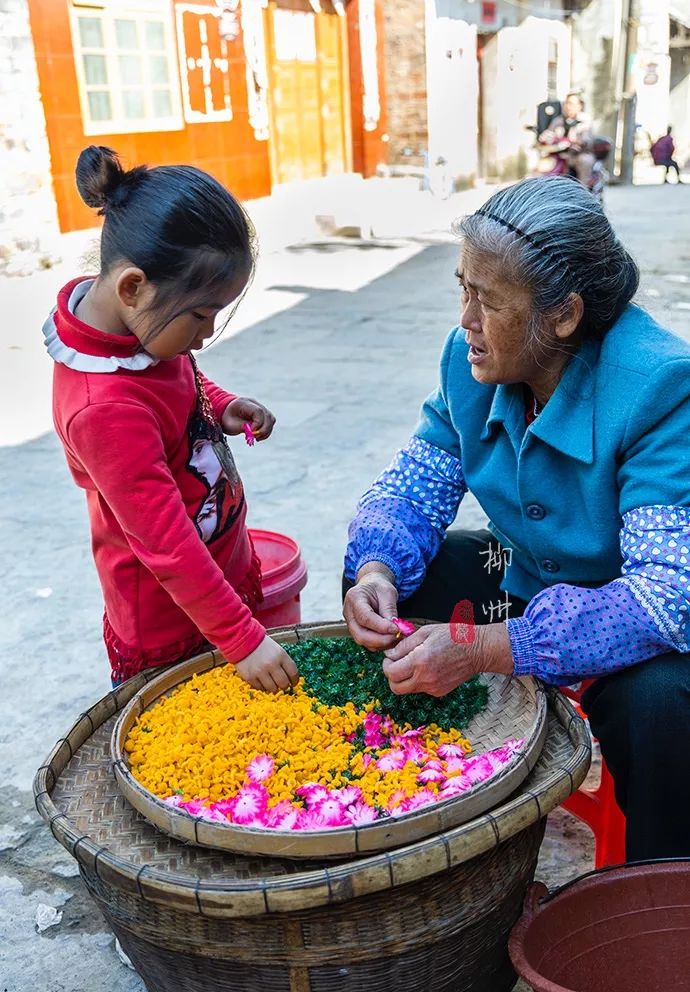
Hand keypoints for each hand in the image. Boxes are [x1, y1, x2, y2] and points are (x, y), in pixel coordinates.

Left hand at [221, 398, 275, 440]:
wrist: (226, 413)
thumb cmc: (227, 419)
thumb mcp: (230, 424)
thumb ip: (243, 427)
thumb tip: (254, 432)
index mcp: (244, 403)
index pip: (258, 411)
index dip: (257, 423)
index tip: (251, 432)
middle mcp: (255, 404)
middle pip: (267, 415)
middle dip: (263, 429)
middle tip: (255, 437)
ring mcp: (260, 408)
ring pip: (271, 419)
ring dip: (266, 431)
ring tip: (256, 438)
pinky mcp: (263, 415)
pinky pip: (270, 423)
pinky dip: (266, 431)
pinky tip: (258, 436)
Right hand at [234, 635, 298, 692]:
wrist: (243, 640)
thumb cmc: (263, 646)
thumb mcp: (277, 650)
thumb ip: (284, 663)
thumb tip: (291, 679)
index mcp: (281, 655)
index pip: (293, 673)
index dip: (295, 680)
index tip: (293, 683)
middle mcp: (271, 664)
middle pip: (284, 683)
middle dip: (284, 686)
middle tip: (282, 685)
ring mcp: (260, 671)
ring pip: (272, 689)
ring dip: (274, 687)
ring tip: (272, 683)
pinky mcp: (250, 677)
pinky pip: (260, 688)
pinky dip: (262, 686)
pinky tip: (262, 681)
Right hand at [343, 564, 399, 650]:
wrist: (371, 587)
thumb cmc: (379, 587)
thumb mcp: (388, 593)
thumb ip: (389, 610)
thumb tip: (395, 629)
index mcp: (354, 598)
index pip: (365, 617)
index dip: (381, 627)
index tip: (396, 629)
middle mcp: (349, 613)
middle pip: (360, 634)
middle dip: (381, 640)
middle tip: (398, 636)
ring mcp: (350, 624)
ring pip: (363, 641)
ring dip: (381, 643)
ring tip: (397, 637)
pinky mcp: (356, 631)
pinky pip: (367, 642)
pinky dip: (380, 644)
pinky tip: (391, 638)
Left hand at [382, 623, 513, 696]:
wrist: (478, 650)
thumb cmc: (453, 636)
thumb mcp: (426, 632)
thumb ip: (405, 645)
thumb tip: (390, 654)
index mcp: (420, 661)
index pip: (391, 672)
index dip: (387, 664)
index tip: (391, 656)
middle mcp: (425, 678)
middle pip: (395, 687)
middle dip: (391, 675)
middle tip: (397, 663)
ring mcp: (433, 688)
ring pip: (406, 690)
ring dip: (403, 679)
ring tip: (412, 664)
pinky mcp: (439, 692)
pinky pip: (420, 689)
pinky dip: (417, 681)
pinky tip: (426, 668)